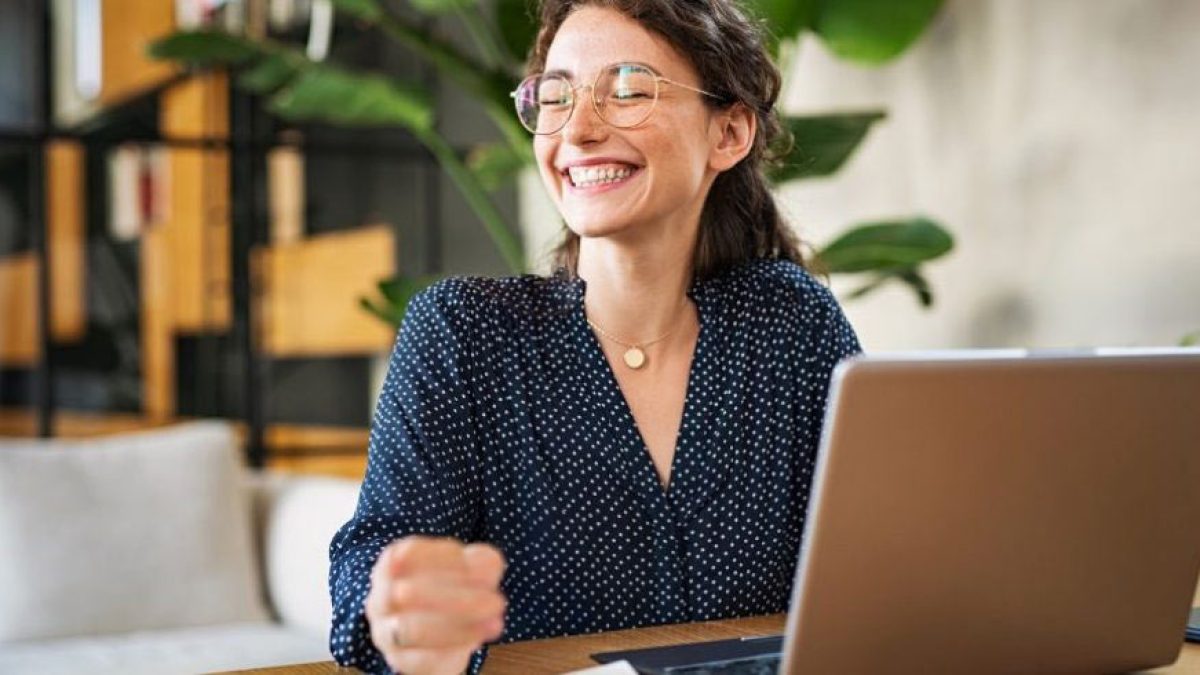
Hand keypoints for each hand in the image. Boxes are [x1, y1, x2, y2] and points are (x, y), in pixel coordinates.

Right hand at [365, 536, 506, 674]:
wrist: (441, 633)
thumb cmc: (454, 587)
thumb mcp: (473, 566)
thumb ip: (482, 562)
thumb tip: (486, 568)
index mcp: (392, 563)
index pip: (409, 554)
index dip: (443, 558)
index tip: (472, 565)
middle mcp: (380, 597)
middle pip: (407, 593)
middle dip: (457, 597)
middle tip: (498, 602)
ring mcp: (386, 631)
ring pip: (411, 628)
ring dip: (456, 626)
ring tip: (495, 624)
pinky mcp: (400, 660)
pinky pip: (420, 658)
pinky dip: (451, 648)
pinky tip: (477, 641)